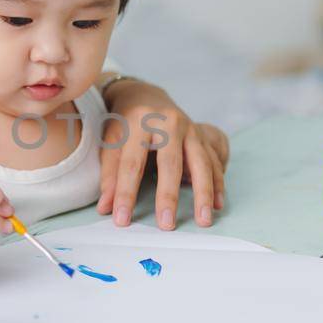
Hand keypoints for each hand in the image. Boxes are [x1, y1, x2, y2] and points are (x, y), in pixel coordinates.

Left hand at [98, 81, 229, 229]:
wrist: (145, 96)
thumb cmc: (124, 122)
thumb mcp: (111, 141)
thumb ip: (109, 174)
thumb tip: (105, 208)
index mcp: (140, 122)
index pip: (131, 163)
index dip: (125, 193)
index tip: (122, 219)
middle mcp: (168, 123)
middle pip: (170, 164)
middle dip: (168, 196)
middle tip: (166, 226)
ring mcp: (190, 128)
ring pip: (200, 163)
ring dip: (203, 194)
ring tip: (204, 221)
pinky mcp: (203, 136)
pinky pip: (214, 162)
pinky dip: (217, 184)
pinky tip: (218, 205)